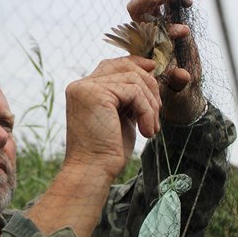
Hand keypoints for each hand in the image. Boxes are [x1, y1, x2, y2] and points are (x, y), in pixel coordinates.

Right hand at [64, 55, 160, 178]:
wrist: (92, 172)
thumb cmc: (106, 151)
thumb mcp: (120, 117)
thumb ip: (128, 96)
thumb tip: (148, 70)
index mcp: (83, 90)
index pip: (111, 65)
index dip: (135, 64)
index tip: (153, 71)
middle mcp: (81, 85)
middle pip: (125, 67)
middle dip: (149, 86)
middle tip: (157, 113)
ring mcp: (86, 88)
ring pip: (134, 79)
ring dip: (151, 104)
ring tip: (151, 128)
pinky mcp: (97, 95)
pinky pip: (135, 92)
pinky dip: (147, 111)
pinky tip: (146, 132)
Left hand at [127, 0, 205, 123]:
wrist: (179, 97)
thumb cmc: (170, 94)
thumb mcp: (173, 89)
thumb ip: (177, 82)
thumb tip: (182, 74)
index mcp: (141, 46)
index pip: (133, 20)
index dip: (142, 7)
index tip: (157, 3)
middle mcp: (148, 35)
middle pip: (141, 8)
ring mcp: (163, 30)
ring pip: (158, 5)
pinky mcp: (177, 29)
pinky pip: (174, 9)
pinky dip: (180, 0)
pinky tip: (188, 1)